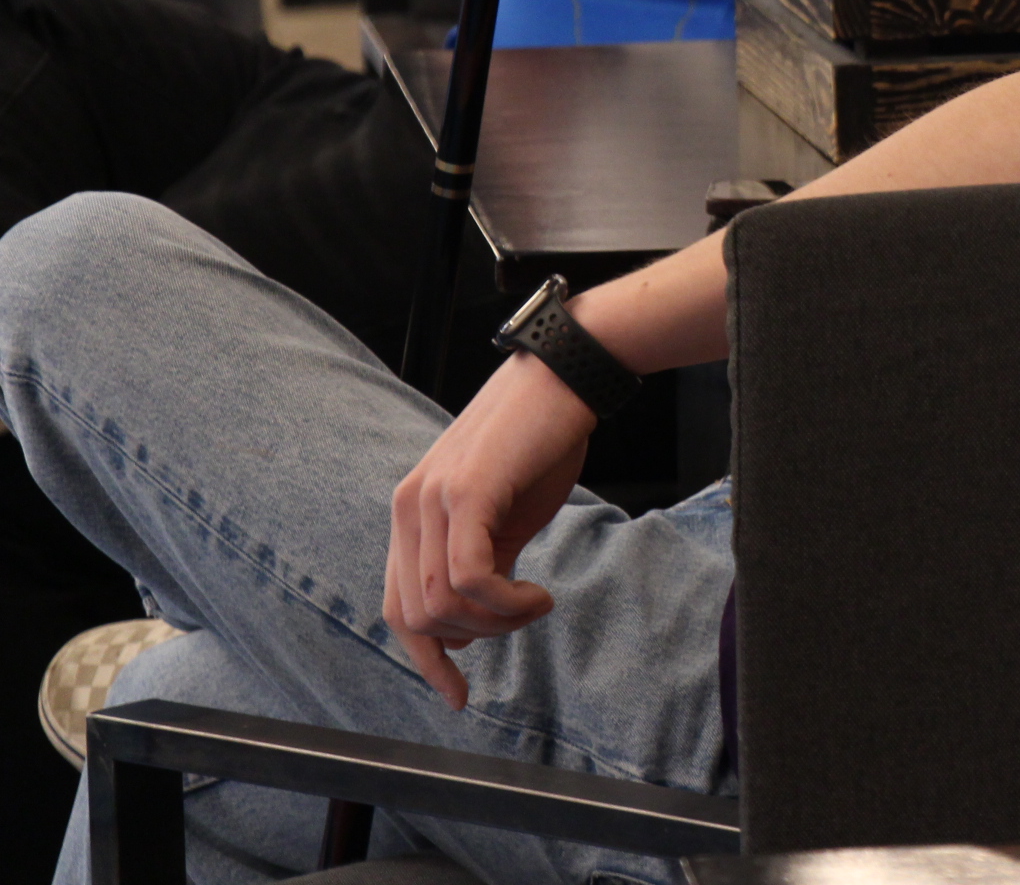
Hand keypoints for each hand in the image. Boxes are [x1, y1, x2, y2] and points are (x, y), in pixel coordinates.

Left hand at [383, 352, 595, 708]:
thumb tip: (475, 622)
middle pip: (416, 616)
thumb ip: (484, 561)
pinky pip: (470, 578)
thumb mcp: (505, 514)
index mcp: (412, 514)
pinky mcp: (465, 493)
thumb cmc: (542, 442)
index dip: (426, 659)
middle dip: (473, 640)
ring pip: (442, 604)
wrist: (566, 378)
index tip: (459, 694)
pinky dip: (506, 603)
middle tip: (522, 618)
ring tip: (535, 603)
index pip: (399, 607)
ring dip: (496, 623)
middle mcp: (408, 507)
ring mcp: (431, 499)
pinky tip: (538, 596)